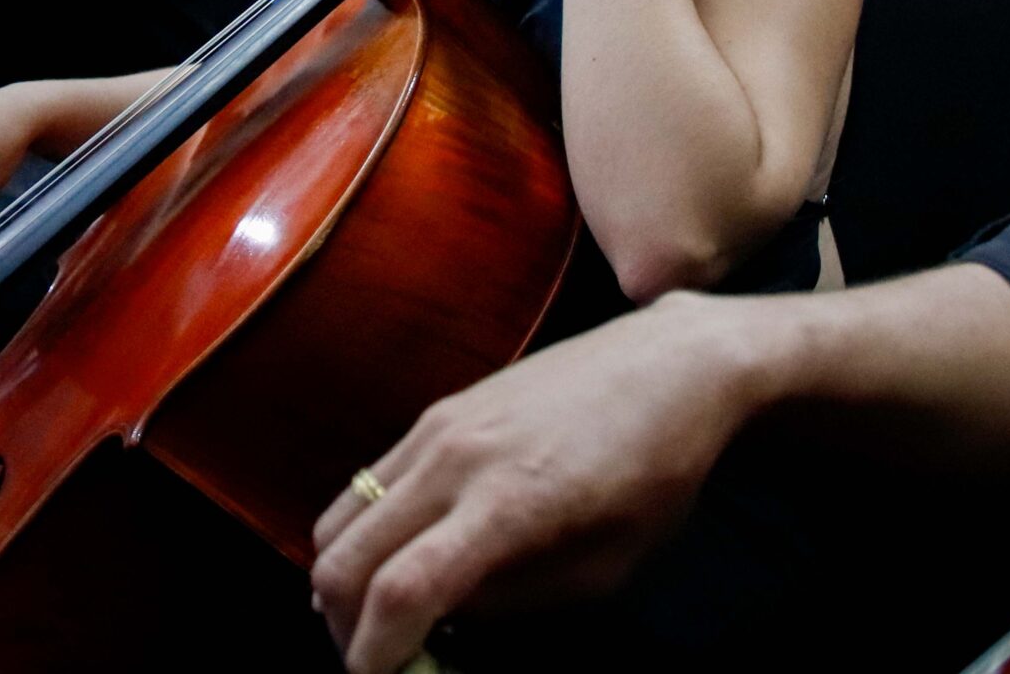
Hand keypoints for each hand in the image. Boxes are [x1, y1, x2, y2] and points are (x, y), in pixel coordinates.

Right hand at [309, 293, 761, 672]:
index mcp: (507, 506)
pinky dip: (362, 535)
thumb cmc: (657, 474)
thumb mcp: (602, 570)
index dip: (374, 657)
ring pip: (337, 520)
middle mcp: (454, 461)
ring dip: (343, 582)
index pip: (400, 593)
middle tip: (380, 660)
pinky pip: (364, 485)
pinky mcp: (435, 411)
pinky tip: (401, 558)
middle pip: (342, 561)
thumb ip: (512, 599)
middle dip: (346, 629)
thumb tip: (439, 619)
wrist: (671, 364)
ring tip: (382, 617)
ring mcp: (436, 428)